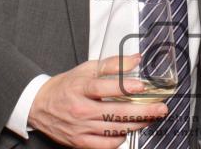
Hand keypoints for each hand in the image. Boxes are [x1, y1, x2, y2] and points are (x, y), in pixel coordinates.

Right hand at [29, 57, 168, 147]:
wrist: (40, 106)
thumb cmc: (66, 86)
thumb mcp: (86, 69)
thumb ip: (112, 64)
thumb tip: (135, 59)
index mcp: (80, 88)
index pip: (103, 87)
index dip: (124, 86)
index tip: (141, 86)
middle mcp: (81, 109)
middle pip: (114, 112)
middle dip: (142, 111)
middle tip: (160, 108)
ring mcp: (80, 128)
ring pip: (114, 129)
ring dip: (137, 124)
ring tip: (151, 117)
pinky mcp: (80, 142)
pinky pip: (106, 144)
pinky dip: (120, 138)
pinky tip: (128, 130)